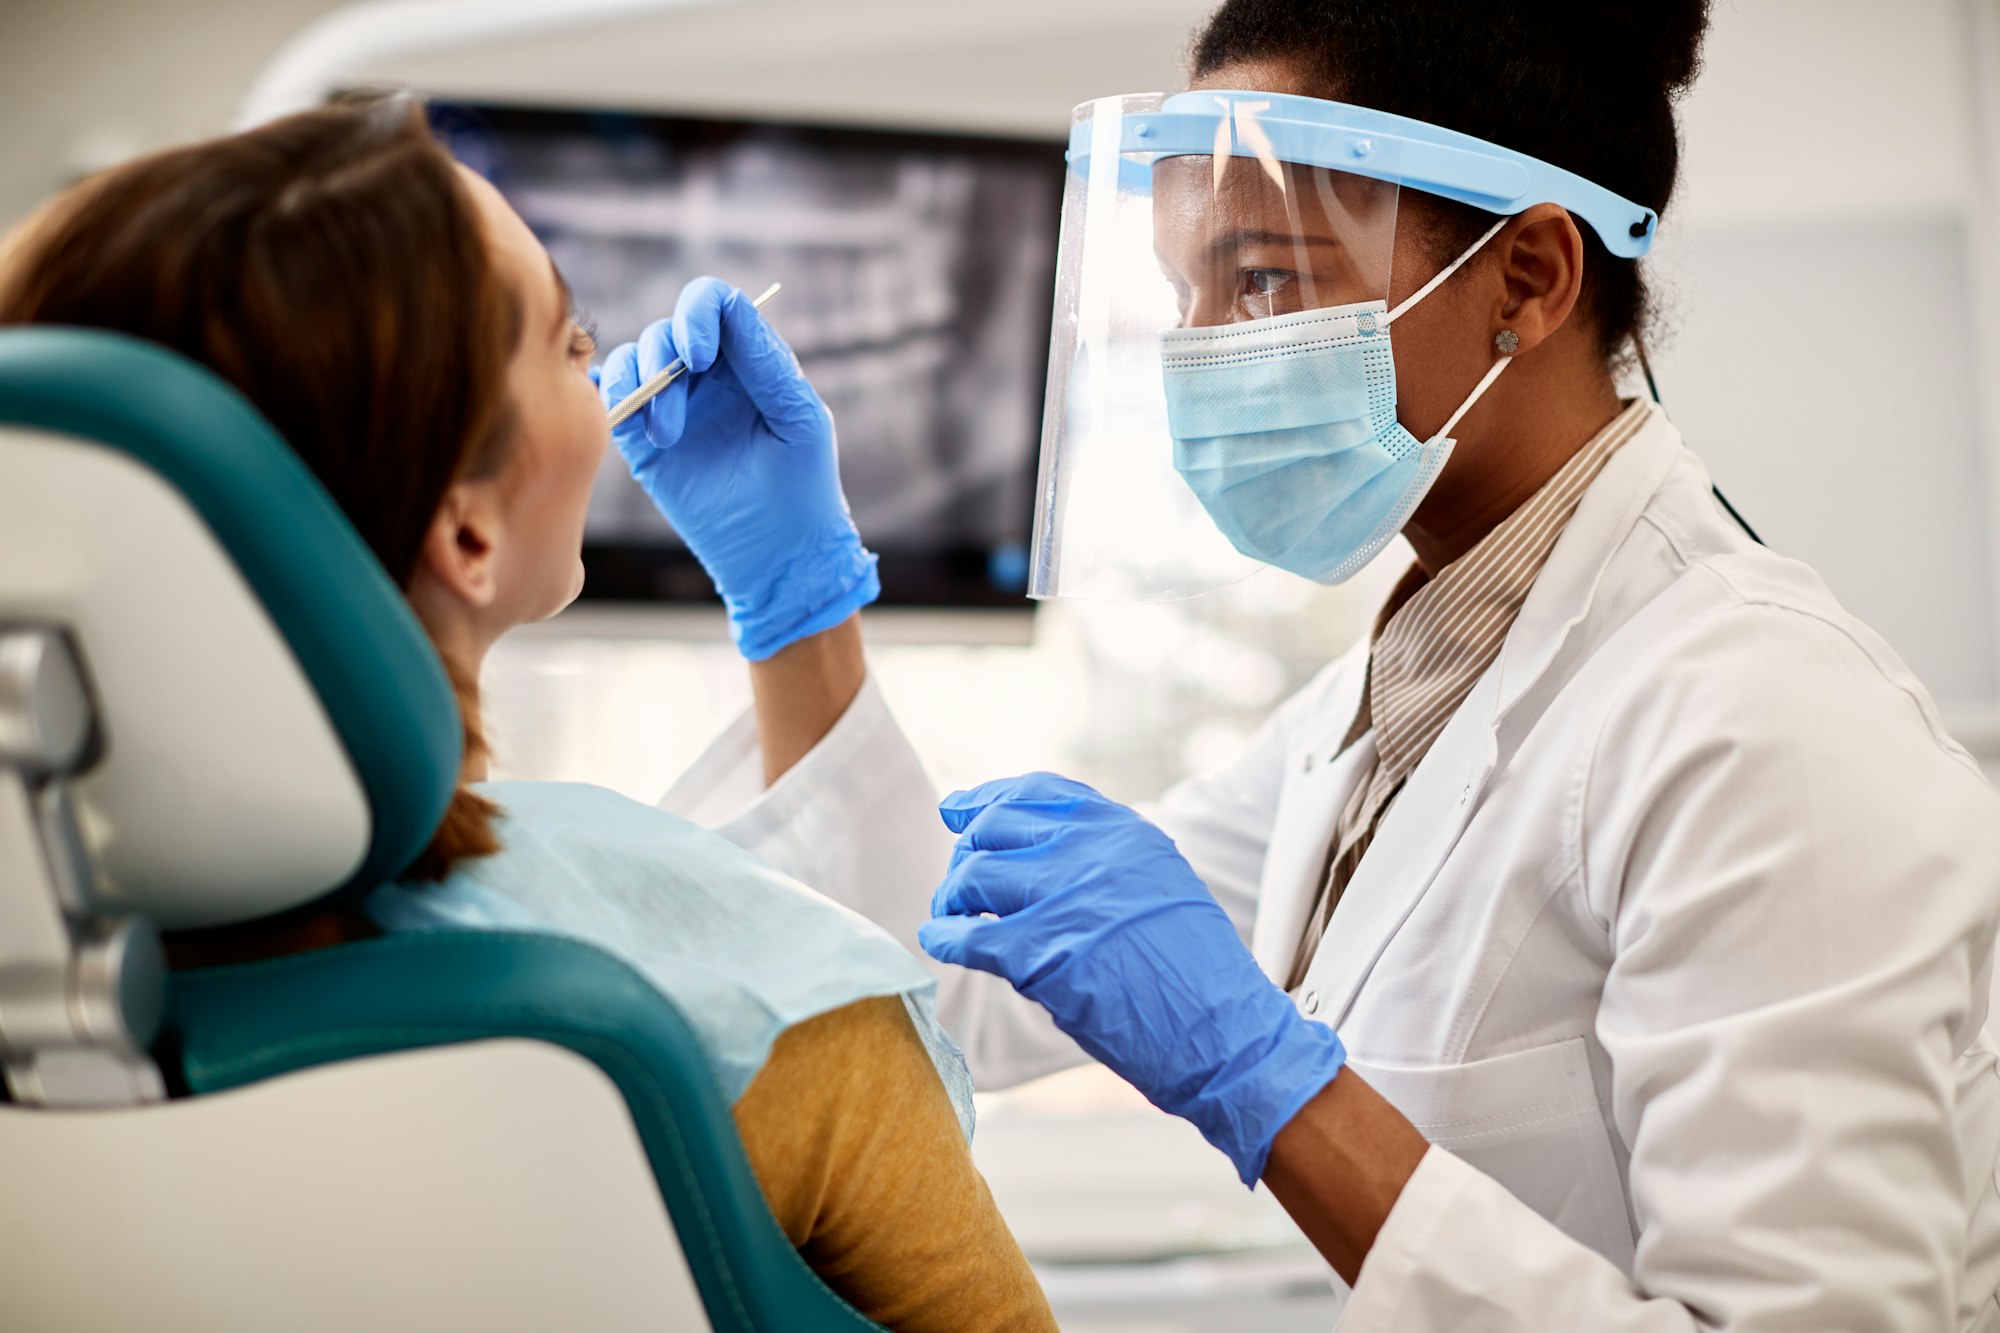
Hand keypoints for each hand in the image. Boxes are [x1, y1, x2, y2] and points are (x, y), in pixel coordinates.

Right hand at [598, 277, 877, 659]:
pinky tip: (630, 422)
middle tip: (678, 417)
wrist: (778, 556)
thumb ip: (766, 363)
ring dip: (641, 384)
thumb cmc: (803, 488)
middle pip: (666, 330)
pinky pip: (613, 398)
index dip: (697, 313)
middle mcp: (708, 376)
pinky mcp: (644, 442)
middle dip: (663, 359)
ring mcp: (674, 406)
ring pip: (635, 358)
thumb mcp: (798, 420)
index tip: (700, 357)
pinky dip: (610, 396)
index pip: (714, 305)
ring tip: (666, 437)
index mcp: (749, 361)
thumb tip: (732, 310)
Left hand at [919, 772, 1345, 1184]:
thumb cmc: (1196, 974)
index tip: (958, 811)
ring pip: (973, 874)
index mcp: (1124, 831)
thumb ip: (1106, 860)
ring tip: (953, 920)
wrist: (1226, 1034)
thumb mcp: (1161, 884)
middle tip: (960, 889)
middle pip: (994, 827)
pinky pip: (967, 934)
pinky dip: (944, 937)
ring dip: (952, 899)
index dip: (987, 799)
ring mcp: (1066, 897)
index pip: (1037, 792)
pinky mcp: (1043, 953)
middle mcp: (1093, 850)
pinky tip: (939, 942)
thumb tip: (1034, 851)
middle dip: (967, 856)